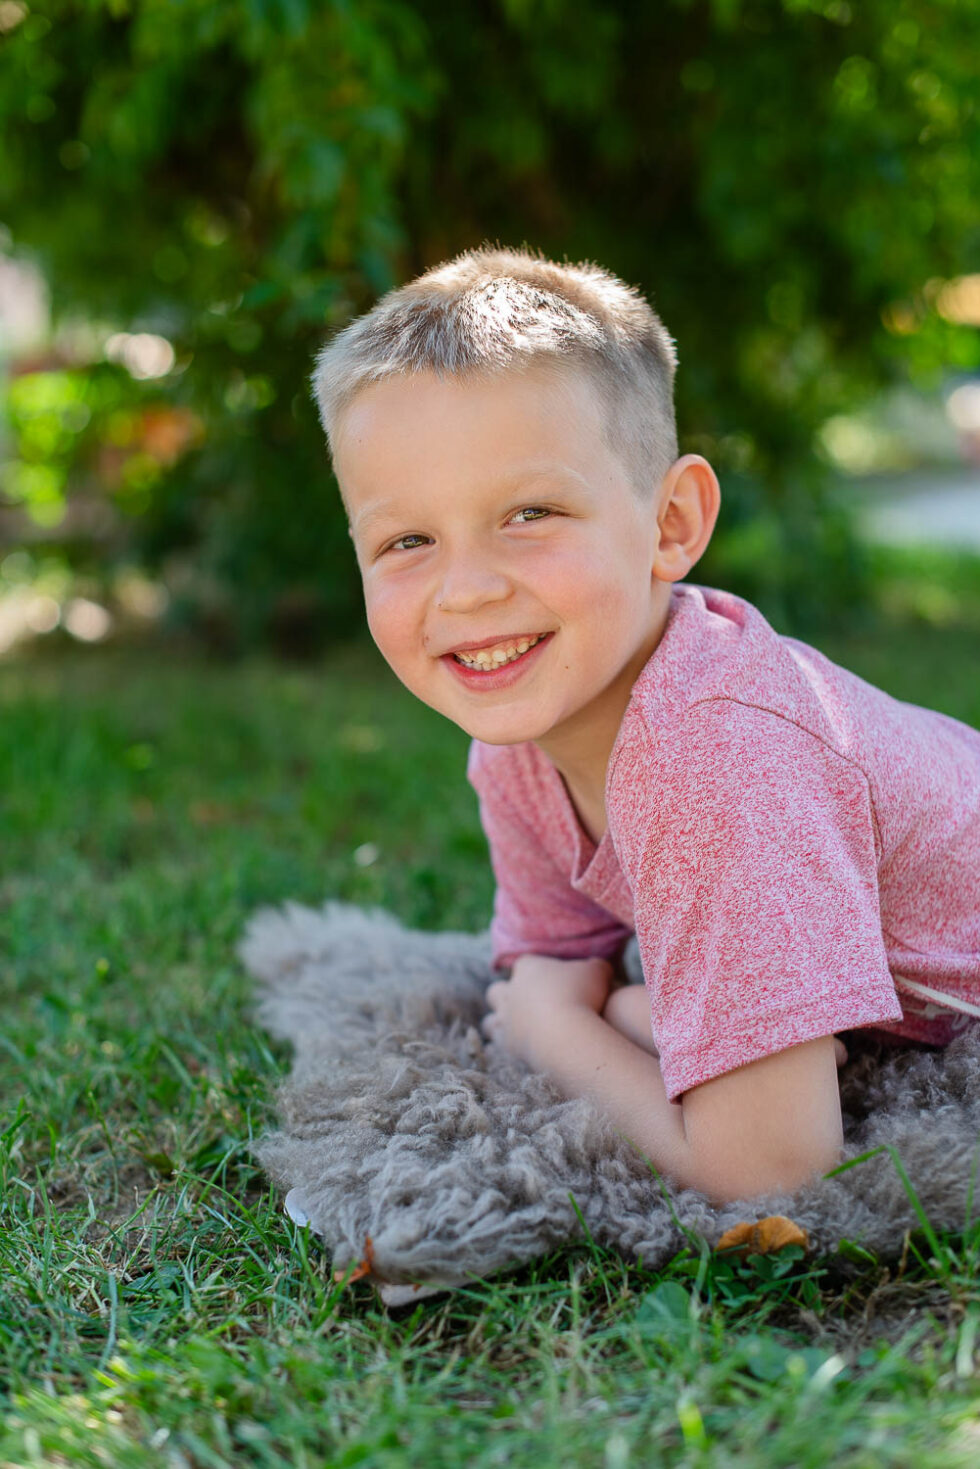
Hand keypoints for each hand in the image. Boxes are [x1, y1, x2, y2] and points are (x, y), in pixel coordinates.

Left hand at [481, 954, 612, 1069]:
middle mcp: (510, 993)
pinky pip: (494, 1046)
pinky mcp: (506, 1046)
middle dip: (508, 997)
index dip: (536, 973)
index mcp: (528, 968)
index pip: (525, 965)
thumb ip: (596, 967)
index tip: (550, 981)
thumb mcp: (598, 972)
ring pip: (490, 1021)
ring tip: (519, 1031)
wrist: (566, 1034)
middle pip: (496, 991)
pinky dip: (501, 1048)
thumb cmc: (581, 995)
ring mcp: (505, 1020)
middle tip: (531, 1007)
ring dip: (500, 1024)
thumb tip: (599, 969)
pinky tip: (517, 1050)